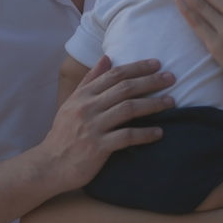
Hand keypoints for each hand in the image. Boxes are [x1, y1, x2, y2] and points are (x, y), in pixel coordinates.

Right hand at [37, 57, 174, 191]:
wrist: (50, 164)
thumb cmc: (64, 133)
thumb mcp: (72, 103)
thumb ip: (90, 80)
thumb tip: (107, 58)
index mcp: (83, 95)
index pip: (114, 74)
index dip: (137, 67)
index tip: (157, 63)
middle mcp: (88, 107)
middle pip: (125, 88)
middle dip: (151, 81)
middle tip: (172, 78)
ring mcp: (93, 127)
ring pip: (128, 109)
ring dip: (153, 104)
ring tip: (171, 102)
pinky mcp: (98, 147)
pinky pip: (127, 136)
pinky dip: (145, 133)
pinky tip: (159, 133)